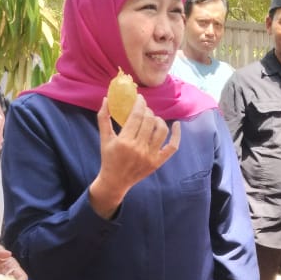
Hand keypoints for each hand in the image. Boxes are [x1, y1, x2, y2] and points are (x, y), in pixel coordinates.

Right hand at [89, 97, 180, 217]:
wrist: (116, 181)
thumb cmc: (109, 158)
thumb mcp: (104, 138)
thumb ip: (103, 118)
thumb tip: (106, 98)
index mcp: (124, 141)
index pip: (136, 116)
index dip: (140, 103)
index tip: (140, 98)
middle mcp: (138, 149)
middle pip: (149, 121)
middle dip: (147, 111)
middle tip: (144, 109)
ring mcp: (150, 156)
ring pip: (161, 130)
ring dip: (158, 120)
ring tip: (153, 118)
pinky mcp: (158, 162)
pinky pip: (172, 146)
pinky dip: (177, 135)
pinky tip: (176, 125)